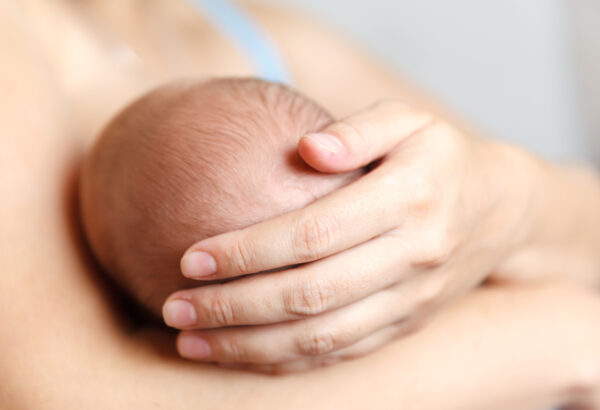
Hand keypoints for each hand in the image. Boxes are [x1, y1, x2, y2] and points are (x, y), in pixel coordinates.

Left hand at [162, 101, 531, 372]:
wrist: (500, 210)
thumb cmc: (439, 156)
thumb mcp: (410, 120)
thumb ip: (360, 129)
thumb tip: (304, 146)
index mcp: (409, 197)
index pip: (313, 233)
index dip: (248, 250)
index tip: (189, 257)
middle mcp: (412, 255)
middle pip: (309, 294)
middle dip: (233, 306)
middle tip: (174, 308)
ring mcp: (412, 298)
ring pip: (321, 337)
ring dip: (250, 346)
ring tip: (190, 343)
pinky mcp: (407, 324)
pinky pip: (341, 353)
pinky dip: (287, 361)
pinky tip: (241, 355)